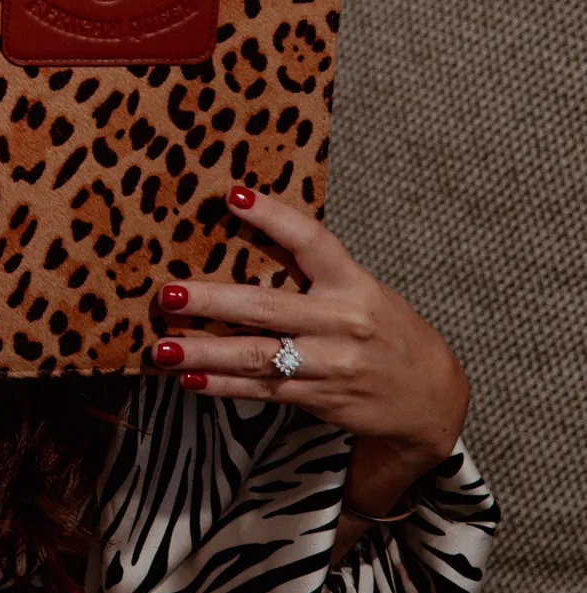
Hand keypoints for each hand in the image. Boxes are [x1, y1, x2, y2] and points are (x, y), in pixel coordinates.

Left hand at [149, 183, 468, 480]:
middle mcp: (342, 322)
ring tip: (162, 349)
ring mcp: (329, 364)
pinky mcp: (318, 397)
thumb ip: (314, 271)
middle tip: (169, 294)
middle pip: (267, 308)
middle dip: (213, 302)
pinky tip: (190, 380)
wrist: (431, 397)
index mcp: (352, 283)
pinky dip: (223, 386)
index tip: (231, 195)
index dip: (272, 217)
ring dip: (205, 354)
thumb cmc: (384, 330)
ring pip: (257, 356)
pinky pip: (262, 390)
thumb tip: (245, 238)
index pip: (311, 241)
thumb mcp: (361, 290)